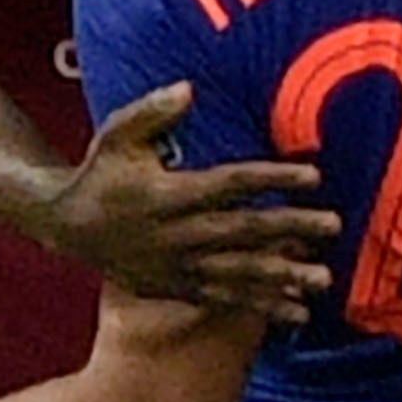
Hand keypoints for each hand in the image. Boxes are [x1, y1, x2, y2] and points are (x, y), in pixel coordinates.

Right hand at [49, 82, 341, 320]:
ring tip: (323, 280)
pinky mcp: (178, 287)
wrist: (67, 227)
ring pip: (237, 274)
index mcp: (165, 194)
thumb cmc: (101, 171)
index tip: (314, 175)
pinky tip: (297, 311)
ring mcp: (178, 267)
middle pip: (242, 231)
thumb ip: (152, 111)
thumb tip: (188, 89)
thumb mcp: (117, 134)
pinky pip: (225, 298)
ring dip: (283, 278)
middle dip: (290, 229)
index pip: (229, 185)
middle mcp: (175, 235)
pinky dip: (261, 305)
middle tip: (334, 226)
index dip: (272, 179)